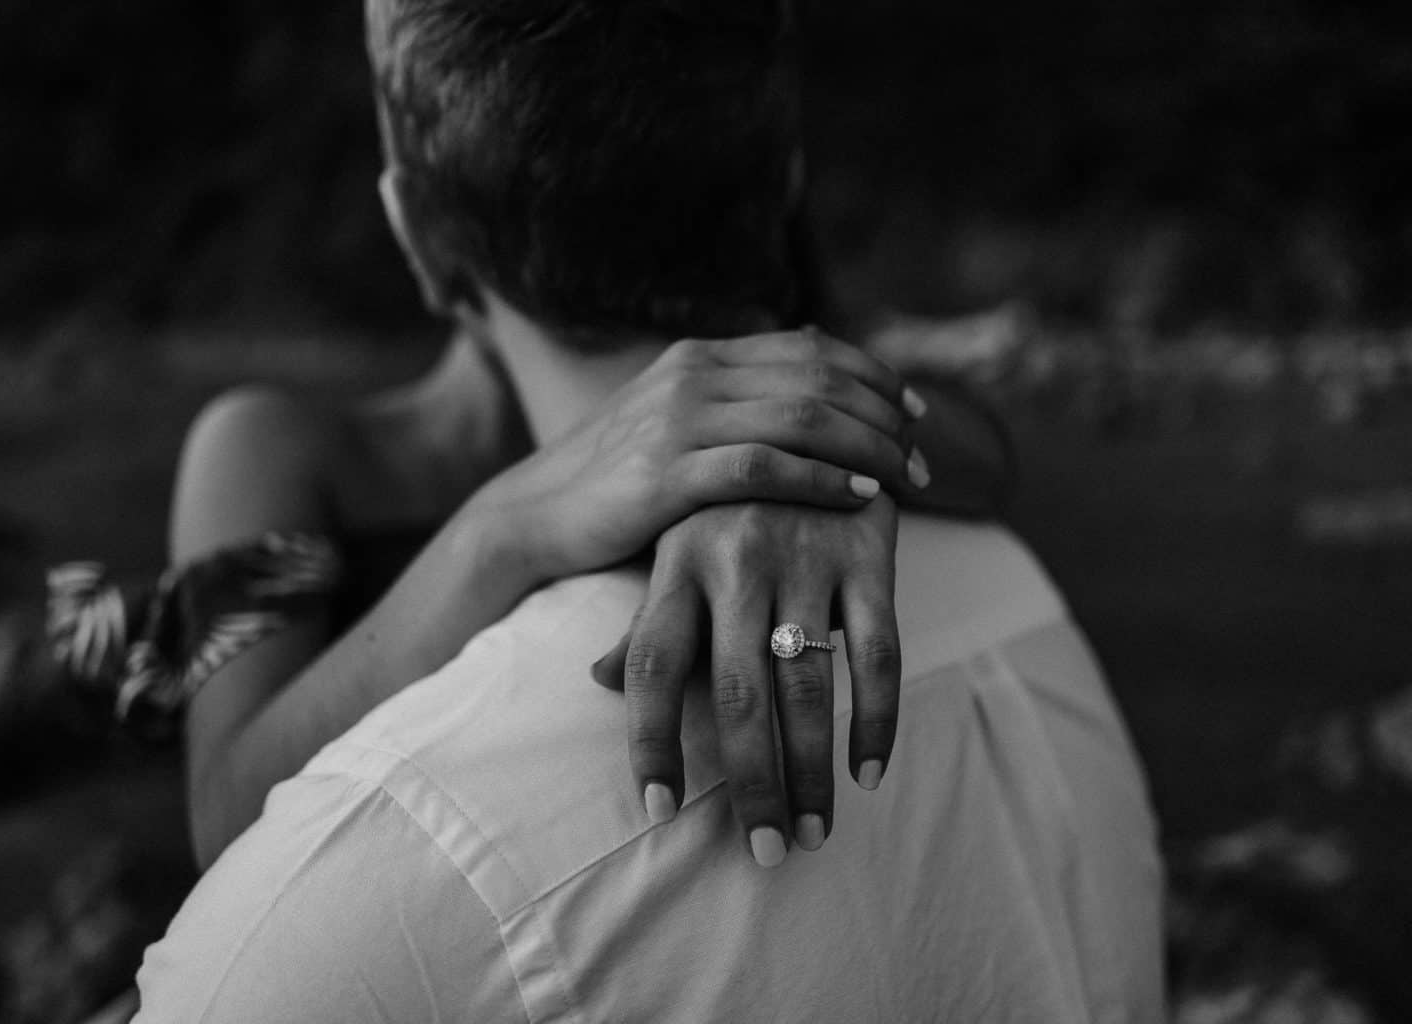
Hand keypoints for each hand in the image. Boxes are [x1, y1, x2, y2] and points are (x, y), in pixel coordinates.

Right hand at [477, 328, 927, 582]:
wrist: (532, 517)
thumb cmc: (614, 480)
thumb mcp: (674, 420)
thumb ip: (735, 398)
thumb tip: (809, 376)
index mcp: (701, 356)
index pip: (812, 349)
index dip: (875, 375)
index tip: (916, 410)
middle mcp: (693, 375)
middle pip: (819, 379)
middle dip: (884, 415)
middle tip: (923, 455)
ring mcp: (677, 421)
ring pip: (803, 419)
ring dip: (869, 448)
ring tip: (907, 480)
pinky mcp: (665, 475)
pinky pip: (764, 468)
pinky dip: (822, 479)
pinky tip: (858, 497)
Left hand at [592, 494, 902, 867]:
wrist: (812, 409)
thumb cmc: (729, 503)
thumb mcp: (677, 546)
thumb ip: (647, 618)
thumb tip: (597, 682)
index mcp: (676, 562)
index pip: (648, 665)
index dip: (650, 742)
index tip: (659, 811)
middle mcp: (735, 560)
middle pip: (735, 694)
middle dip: (749, 783)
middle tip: (763, 852)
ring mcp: (804, 555)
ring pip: (808, 686)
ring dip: (811, 771)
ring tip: (811, 833)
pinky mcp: (867, 553)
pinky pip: (878, 653)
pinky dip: (876, 719)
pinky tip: (869, 773)